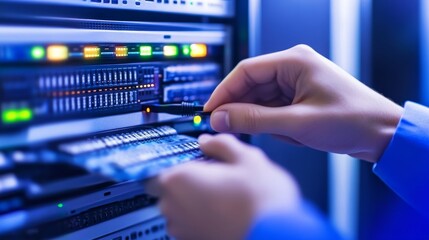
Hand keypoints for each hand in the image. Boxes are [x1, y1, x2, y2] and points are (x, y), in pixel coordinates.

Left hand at [146, 134, 299, 239]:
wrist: (277, 237)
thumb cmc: (262, 203)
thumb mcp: (247, 158)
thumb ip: (221, 144)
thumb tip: (208, 141)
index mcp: (180, 180)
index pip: (160, 166)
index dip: (179, 161)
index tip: (194, 160)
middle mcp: (174, 207)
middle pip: (168, 188)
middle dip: (187, 181)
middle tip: (214, 176)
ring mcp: (182, 230)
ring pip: (179, 208)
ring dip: (193, 201)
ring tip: (223, 196)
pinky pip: (190, 225)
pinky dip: (202, 218)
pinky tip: (225, 212)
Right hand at [205, 45, 402, 162]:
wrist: (382, 134)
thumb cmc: (352, 120)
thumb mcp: (296, 123)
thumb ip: (254, 120)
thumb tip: (221, 117)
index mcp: (294, 61)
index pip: (245, 71)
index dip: (223, 91)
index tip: (209, 110)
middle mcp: (294, 67)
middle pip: (251, 85)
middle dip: (239, 107)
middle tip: (225, 127)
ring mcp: (297, 82)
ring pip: (261, 98)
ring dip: (258, 117)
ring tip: (267, 134)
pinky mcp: (300, 97)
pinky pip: (274, 107)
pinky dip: (272, 122)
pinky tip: (284, 133)